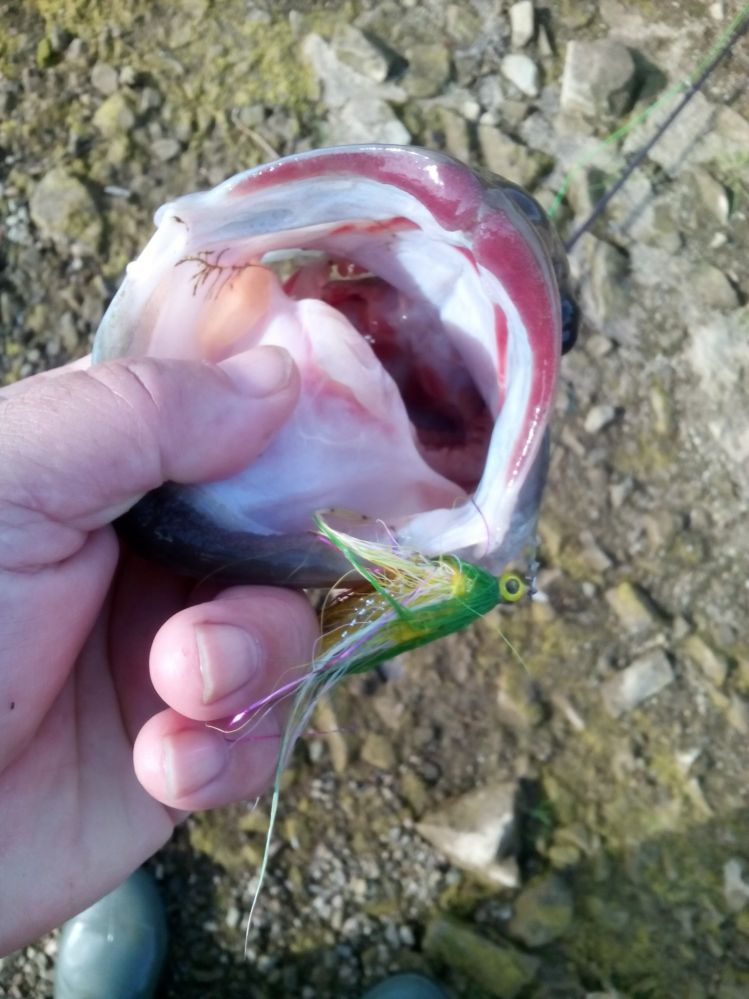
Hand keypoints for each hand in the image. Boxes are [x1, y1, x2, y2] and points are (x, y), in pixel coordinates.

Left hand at [0, 348, 317, 952]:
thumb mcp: (12, 483)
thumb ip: (139, 411)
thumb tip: (278, 376)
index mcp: (107, 473)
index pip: (228, 423)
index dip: (288, 436)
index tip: (338, 453)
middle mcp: (151, 555)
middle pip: (283, 537)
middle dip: (269, 581)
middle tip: (210, 623)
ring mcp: (173, 652)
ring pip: (289, 634)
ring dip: (250, 666)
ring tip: (182, 692)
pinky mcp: (186, 748)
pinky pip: (264, 735)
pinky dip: (228, 751)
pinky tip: (165, 763)